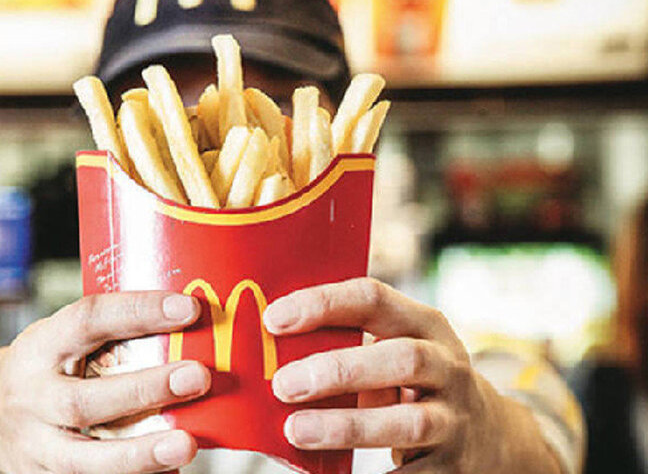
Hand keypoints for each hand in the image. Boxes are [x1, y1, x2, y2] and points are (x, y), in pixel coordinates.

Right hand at [0, 292, 211, 473]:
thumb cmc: (46, 369)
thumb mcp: (61, 340)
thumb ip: (112, 334)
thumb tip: (194, 323)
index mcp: (39, 347)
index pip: (87, 320)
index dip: (139, 312)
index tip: (188, 309)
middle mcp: (31, 398)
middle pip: (84, 400)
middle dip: (144, 389)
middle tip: (197, 377)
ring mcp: (35, 446)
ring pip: (84, 458)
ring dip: (140, 453)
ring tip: (186, 444)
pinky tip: (169, 470)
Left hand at [264, 278, 562, 473]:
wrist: (489, 434)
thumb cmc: (415, 380)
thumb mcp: (396, 345)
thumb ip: (349, 340)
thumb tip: (268, 346)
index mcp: (424, 324)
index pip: (374, 299)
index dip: (323, 305)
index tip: (274, 319)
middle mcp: (447, 366)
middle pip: (401, 359)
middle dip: (339, 370)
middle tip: (284, 383)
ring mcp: (454, 417)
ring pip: (408, 422)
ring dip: (348, 426)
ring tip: (296, 429)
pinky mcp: (452, 465)